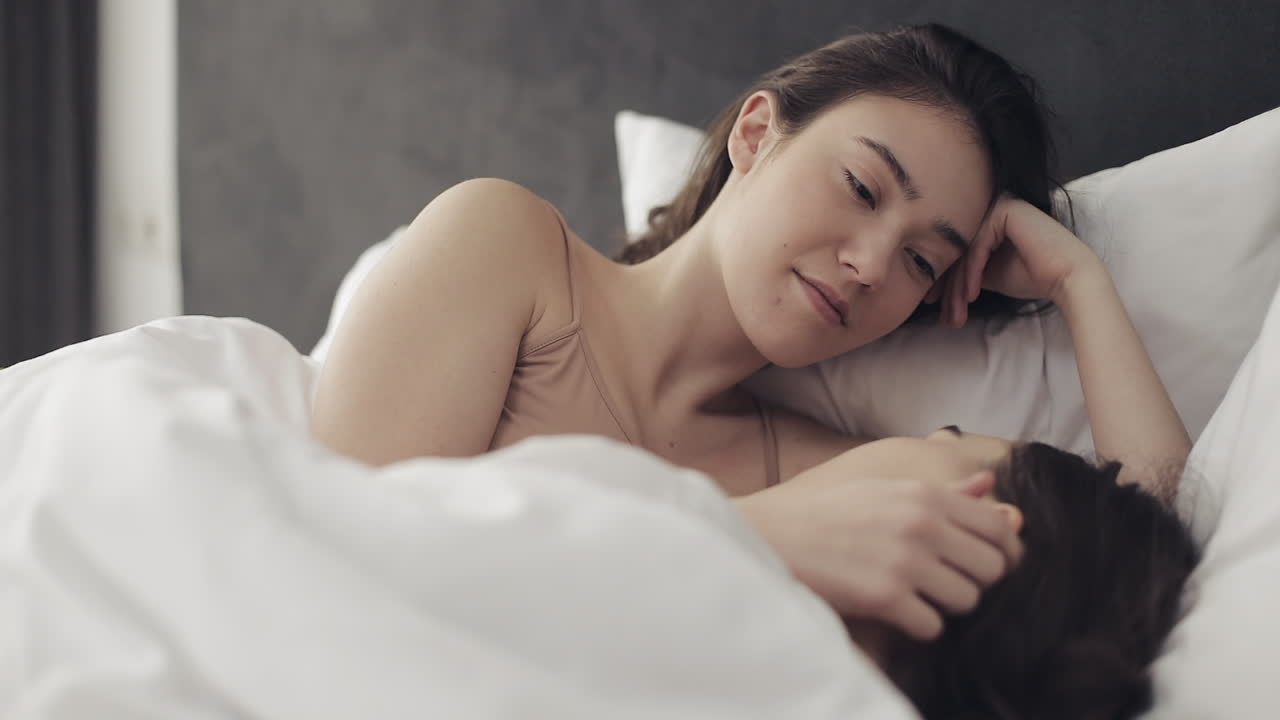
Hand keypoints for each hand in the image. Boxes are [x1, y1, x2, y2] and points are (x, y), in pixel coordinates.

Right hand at [735, 465, 1022, 640]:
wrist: (774, 534)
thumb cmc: (828, 513)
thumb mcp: (885, 489)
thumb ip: (944, 491)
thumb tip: (990, 485)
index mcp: (925, 495)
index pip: (998, 528)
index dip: (1003, 552)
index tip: (987, 564)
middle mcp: (921, 524)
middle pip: (991, 568)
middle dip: (973, 581)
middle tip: (944, 582)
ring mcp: (905, 561)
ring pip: (967, 600)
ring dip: (946, 605)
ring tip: (917, 596)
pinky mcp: (885, 597)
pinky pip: (932, 626)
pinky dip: (918, 625)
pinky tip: (896, 610)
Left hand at [940, 194, 1101, 326]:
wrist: (1067, 279)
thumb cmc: (1032, 277)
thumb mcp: (989, 273)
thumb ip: (966, 270)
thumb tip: (935, 281)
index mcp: (986, 220)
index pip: (957, 251)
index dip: (943, 281)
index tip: (933, 306)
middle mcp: (990, 208)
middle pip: (958, 251)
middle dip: (948, 289)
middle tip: (944, 317)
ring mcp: (998, 206)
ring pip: (964, 251)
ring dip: (958, 288)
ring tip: (957, 314)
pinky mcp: (1005, 210)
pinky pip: (977, 247)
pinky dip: (971, 274)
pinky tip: (971, 296)